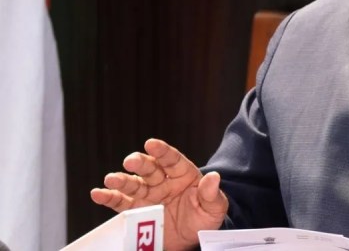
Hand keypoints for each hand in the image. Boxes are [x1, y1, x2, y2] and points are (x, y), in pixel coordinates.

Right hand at [90, 138, 227, 250]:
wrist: (192, 239)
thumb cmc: (204, 218)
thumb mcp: (215, 208)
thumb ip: (212, 194)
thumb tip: (214, 177)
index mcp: (183, 175)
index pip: (172, 160)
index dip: (162, 151)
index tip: (151, 144)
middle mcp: (163, 181)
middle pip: (150, 169)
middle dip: (140, 164)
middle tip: (131, 161)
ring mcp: (148, 195)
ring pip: (133, 184)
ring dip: (122, 180)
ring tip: (111, 179)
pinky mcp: (136, 211)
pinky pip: (121, 203)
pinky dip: (109, 198)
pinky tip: (98, 193)